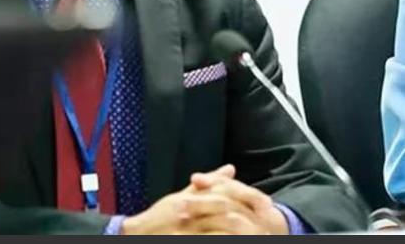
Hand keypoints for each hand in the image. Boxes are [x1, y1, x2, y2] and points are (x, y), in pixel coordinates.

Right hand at [121, 165, 280, 234]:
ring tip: (258, 236)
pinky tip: (236, 242)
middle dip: (250, 221)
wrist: (136, 234)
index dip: (249, 198)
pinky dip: (226, 241)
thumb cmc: (158, 218)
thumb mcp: (180, 197)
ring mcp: (186, 231)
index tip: (267, 206)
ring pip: (222, 231)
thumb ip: (208, 183)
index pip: (226, 195)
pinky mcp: (185, 241)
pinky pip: (210, 241)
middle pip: (227, 213)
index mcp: (190, 199)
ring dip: (242, 234)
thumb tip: (231, 168)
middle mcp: (188, 213)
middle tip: (268, 226)